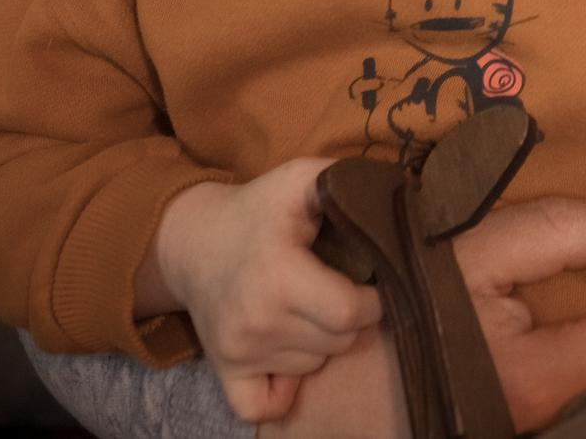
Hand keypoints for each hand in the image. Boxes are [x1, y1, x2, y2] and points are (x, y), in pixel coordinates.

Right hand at [150, 160, 382, 422]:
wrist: (192, 241)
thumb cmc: (258, 209)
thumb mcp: (300, 179)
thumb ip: (345, 181)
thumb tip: (392, 196)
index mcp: (279, 276)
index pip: (349, 313)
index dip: (373, 299)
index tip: (370, 280)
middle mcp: (257, 321)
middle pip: (338, 342)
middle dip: (349, 317)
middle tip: (335, 287)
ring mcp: (239, 351)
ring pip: (314, 365)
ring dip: (321, 341)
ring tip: (306, 305)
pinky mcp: (225, 370)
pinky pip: (264, 405)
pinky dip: (284, 388)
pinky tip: (287, 354)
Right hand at [264, 192, 585, 438]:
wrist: (303, 394)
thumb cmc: (384, 310)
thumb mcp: (464, 253)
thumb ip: (552, 233)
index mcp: (540, 378)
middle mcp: (534, 418)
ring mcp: (508, 431)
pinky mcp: (483, 432)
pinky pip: (552, 407)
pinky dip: (573, 378)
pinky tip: (567, 351)